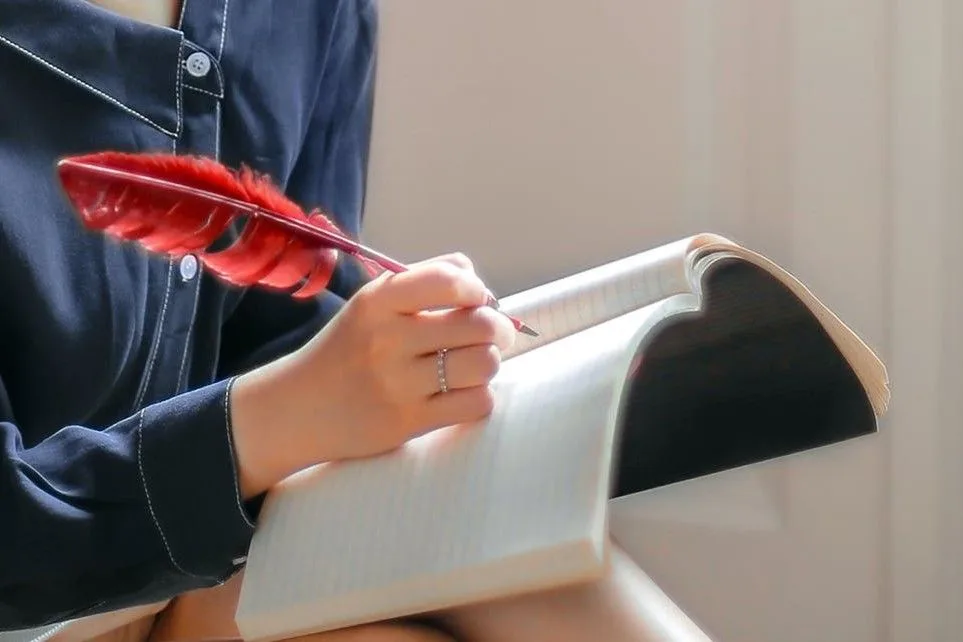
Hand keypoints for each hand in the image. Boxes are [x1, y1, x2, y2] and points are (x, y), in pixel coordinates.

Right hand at [230, 254, 515, 495]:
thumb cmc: (348, 348)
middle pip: (479, 325)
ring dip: (489, 363)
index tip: (476, 300)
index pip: (448, 279)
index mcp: (378, 301)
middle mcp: (388, 339)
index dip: (477, 289)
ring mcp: (398, 384)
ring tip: (474, 365)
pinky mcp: (408, 422)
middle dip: (497, 329)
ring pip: (483, 365)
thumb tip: (475, 277)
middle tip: (494, 335)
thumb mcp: (371, 303)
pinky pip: (476, 403)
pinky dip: (479, 396)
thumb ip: (422, 279)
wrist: (297, 408)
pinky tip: (462, 393)